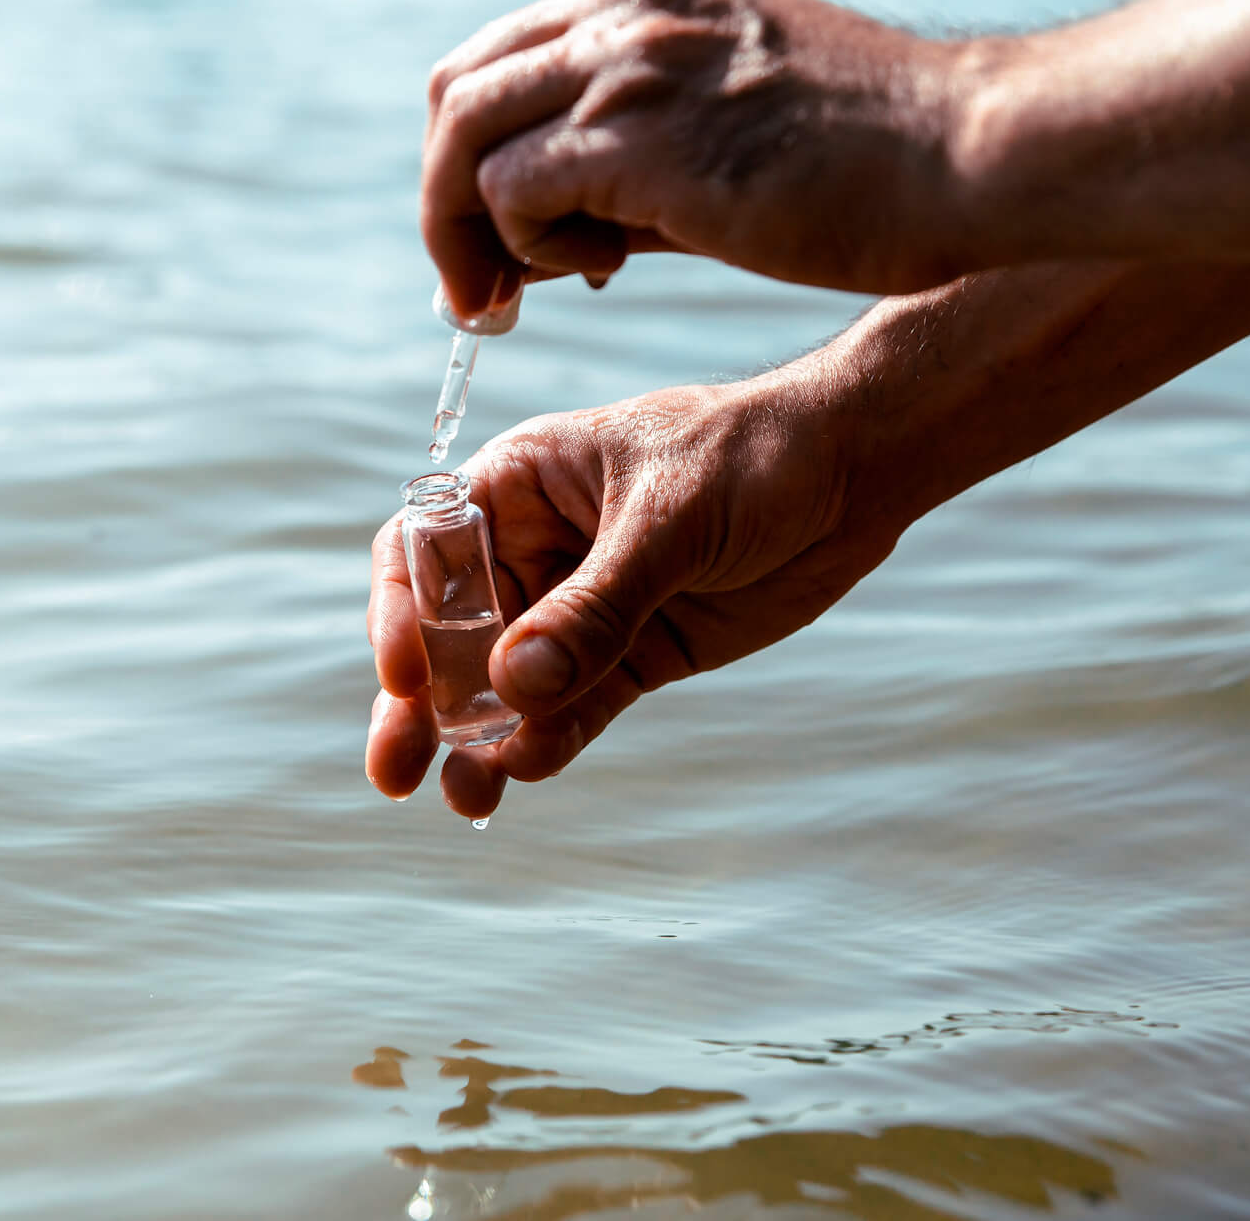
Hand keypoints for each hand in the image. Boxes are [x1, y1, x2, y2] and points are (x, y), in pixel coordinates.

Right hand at [365, 368, 904, 820]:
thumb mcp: (670, 520)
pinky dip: (550, 740)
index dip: (401, 614)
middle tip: (394, 770)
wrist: (855, 469)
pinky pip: (576, 707)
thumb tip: (517, 687)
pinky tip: (528, 770)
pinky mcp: (635, 654)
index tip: (408, 676)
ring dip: (480, 739)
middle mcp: (537, 547)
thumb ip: (597, 606)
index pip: (426, 550)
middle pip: (454, 633)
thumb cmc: (754, 453)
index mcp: (520, 484)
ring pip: (511, 684)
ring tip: (465, 796)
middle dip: (424, 704)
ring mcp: (584, 607)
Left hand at [422, 0, 970, 320]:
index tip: (500, 237)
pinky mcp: (638, 136)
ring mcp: (629, 59)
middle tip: (476, 284)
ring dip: (465, 230)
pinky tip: (592, 272)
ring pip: (463, 134)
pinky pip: (510, 189)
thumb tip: (542, 238)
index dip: (475, 153)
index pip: (501, 56)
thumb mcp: (731, 127)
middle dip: (445, 194)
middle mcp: (626, 3)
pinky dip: (522, 244)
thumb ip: (631, 161)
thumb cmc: (875, 164)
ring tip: (509, 298)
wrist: (971, 157)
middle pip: (458, 87)